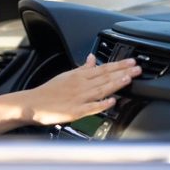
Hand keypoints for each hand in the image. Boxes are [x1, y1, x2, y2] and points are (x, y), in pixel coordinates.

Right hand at [22, 54, 140, 125]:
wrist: (32, 103)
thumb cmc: (49, 91)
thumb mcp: (65, 75)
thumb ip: (82, 68)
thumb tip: (92, 58)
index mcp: (78, 76)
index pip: (102, 68)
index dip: (118, 65)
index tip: (131, 62)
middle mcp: (80, 85)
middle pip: (104, 77)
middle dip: (122, 72)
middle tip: (137, 68)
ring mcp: (78, 98)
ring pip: (99, 89)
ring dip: (115, 84)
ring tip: (128, 79)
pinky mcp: (74, 111)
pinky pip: (90, 108)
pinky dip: (101, 104)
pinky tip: (111, 102)